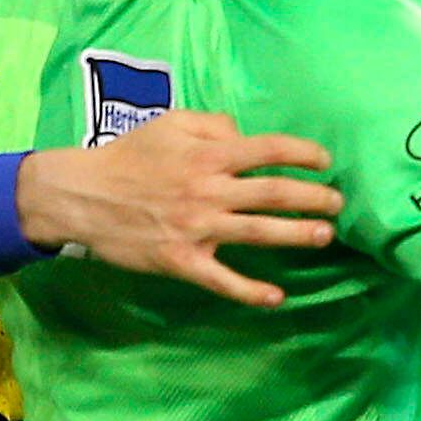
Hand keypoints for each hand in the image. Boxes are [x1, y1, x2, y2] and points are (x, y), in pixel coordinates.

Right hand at [13, 110, 340, 309]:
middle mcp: (209, 190)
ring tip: (325, 236)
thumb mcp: (169, 123)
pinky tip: (277, 298)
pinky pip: (222, 280)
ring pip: (259, 233)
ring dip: (298, 235)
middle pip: (274, 193)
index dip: (304, 154)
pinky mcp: (182, 261)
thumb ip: (212, 123)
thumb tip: (244, 134)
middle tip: (338, 203)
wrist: (81, 196)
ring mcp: (197, 228)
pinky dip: (251, 291)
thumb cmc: (127, 157)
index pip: (269, 150)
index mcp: (208, 154)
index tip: (325, 161)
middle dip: (313, 198)